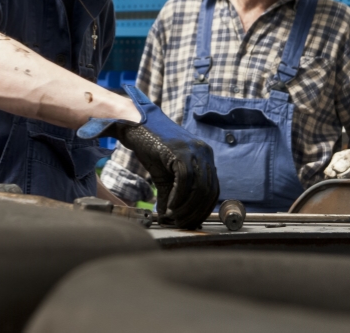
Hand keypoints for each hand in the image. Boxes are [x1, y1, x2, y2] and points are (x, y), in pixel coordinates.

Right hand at [77, 85, 218, 229]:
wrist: (137, 126)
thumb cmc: (151, 148)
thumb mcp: (165, 175)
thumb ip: (172, 194)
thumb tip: (170, 218)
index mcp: (205, 157)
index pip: (213, 190)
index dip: (202, 210)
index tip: (190, 222)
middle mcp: (205, 152)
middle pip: (208, 191)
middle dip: (195, 212)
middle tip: (182, 224)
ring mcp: (195, 151)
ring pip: (199, 187)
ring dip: (187, 208)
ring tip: (174, 217)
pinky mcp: (181, 151)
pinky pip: (185, 180)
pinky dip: (179, 197)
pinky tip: (170, 206)